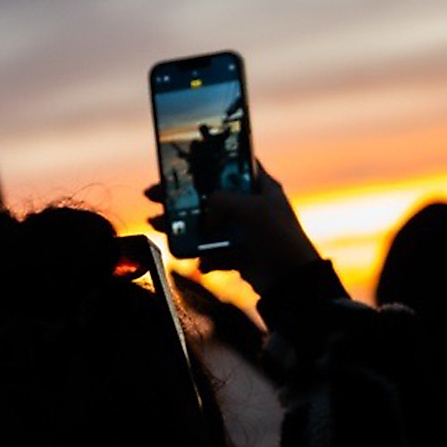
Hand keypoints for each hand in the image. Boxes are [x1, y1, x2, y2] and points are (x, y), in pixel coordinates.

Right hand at [144, 163, 320, 294]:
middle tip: (154, 194)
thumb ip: (223, 200)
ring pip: (206, 224)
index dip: (204, 164)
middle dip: (182, 197)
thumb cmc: (279, 238)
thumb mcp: (251, 208)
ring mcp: (244, 230)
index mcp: (260, 186)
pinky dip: (204, 257)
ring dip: (183, 227)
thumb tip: (206, 209)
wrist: (291, 282)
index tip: (179, 164)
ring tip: (160, 225)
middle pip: (210, 196)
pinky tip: (201, 262)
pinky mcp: (239, 254)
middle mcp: (251, 206)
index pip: (229, 167)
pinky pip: (213, 251)